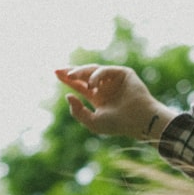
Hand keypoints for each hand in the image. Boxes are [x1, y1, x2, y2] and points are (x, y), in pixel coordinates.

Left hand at [55, 65, 175, 141]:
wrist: (138, 120)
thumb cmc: (117, 124)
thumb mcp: (92, 122)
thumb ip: (78, 112)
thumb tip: (68, 96)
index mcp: (98, 98)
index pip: (80, 85)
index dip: (68, 79)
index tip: (56, 73)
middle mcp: (105, 87)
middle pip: (84, 75)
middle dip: (71, 71)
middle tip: (58, 70)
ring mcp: (114, 79)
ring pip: (93, 71)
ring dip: (80, 72)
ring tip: (70, 77)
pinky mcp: (123, 73)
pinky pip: (106, 70)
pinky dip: (96, 76)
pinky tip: (92, 85)